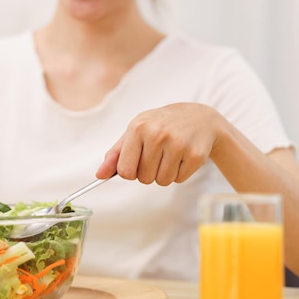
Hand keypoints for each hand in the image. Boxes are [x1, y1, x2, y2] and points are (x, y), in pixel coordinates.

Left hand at [96, 103, 222, 184]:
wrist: (200, 118)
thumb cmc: (161, 126)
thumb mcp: (136, 132)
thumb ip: (116, 154)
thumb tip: (99, 175)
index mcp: (138, 128)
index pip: (124, 171)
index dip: (130, 172)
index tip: (137, 162)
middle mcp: (157, 134)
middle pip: (143, 178)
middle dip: (149, 172)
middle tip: (158, 155)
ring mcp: (178, 144)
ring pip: (162, 181)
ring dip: (165, 174)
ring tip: (170, 155)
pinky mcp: (195, 155)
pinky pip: (179, 180)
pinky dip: (179, 173)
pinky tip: (183, 156)